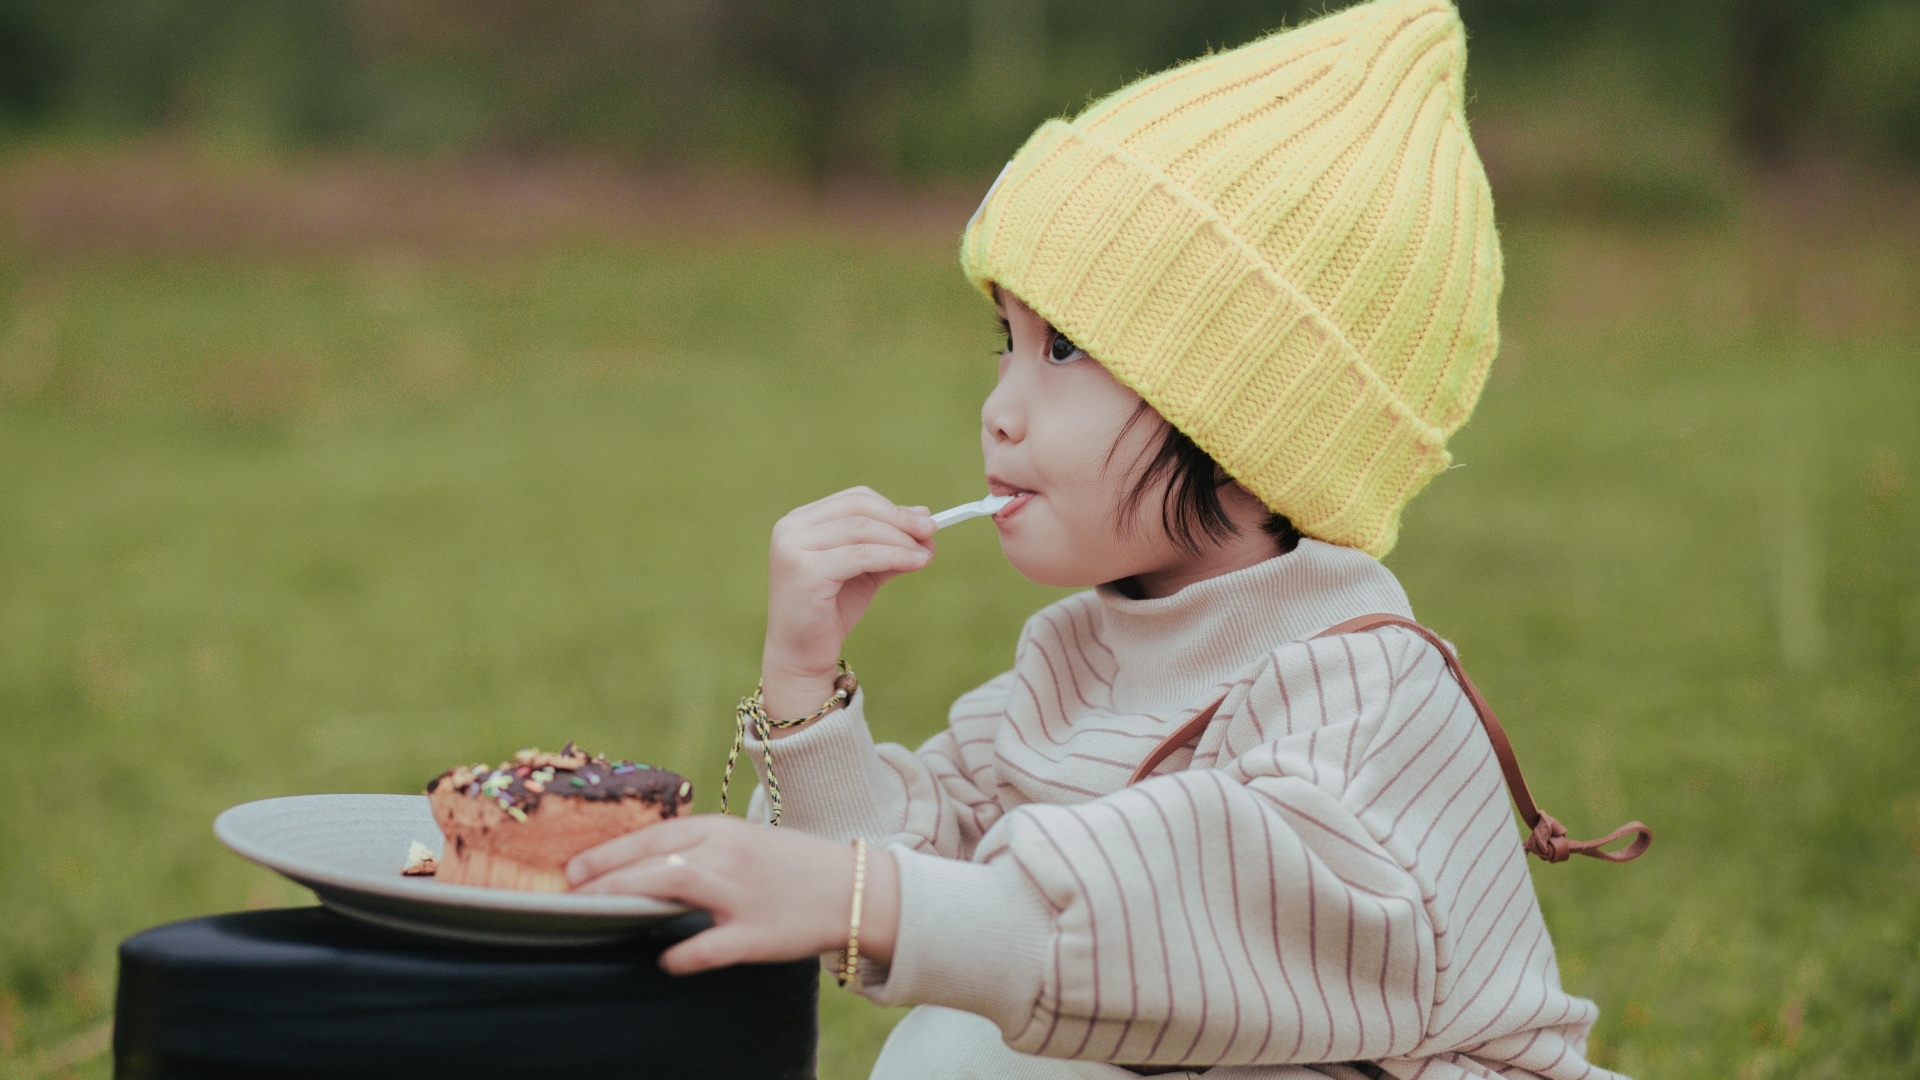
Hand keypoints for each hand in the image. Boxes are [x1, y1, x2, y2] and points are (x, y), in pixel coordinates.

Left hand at [568, 815, 899, 974]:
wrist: (853, 889)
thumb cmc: (793, 867)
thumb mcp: (745, 843)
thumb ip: (699, 849)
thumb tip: (644, 866)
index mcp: (724, 831)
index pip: (656, 835)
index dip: (611, 851)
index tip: (574, 867)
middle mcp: (729, 855)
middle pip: (656, 858)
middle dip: (607, 873)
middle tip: (569, 889)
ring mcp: (742, 893)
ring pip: (675, 885)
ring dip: (630, 896)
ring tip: (597, 910)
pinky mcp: (757, 933)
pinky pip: (711, 945)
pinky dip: (684, 953)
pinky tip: (663, 960)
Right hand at [763, 486, 934, 719]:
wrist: (801, 656)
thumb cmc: (831, 612)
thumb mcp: (865, 571)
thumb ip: (889, 544)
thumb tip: (925, 517)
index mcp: (800, 521)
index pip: (854, 500)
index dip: (893, 508)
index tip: (926, 521)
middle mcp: (790, 529)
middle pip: (859, 509)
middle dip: (901, 520)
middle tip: (932, 532)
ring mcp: (793, 549)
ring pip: (862, 531)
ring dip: (901, 540)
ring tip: (926, 555)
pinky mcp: (805, 572)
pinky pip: (861, 556)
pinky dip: (894, 556)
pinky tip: (916, 564)